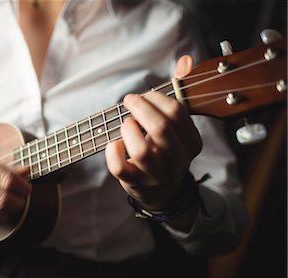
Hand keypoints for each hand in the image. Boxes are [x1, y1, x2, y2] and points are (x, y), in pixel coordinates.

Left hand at [105, 55, 201, 211]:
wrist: (160, 190)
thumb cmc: (165, 148)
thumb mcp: (176, 124)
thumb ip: (179, 91)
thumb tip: (186, 60)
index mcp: (191, 143)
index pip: (178, 113)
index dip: (157, 98)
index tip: (144, 95)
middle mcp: (177, 160)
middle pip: (160, 128)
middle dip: (140, 108)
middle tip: (129, 101)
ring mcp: (155, 174)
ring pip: (141, 151)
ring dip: (128, 130)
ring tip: (125, 125)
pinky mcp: (135, 183)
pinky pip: (119, 167)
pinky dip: (112, 151)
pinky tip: (115, 143)